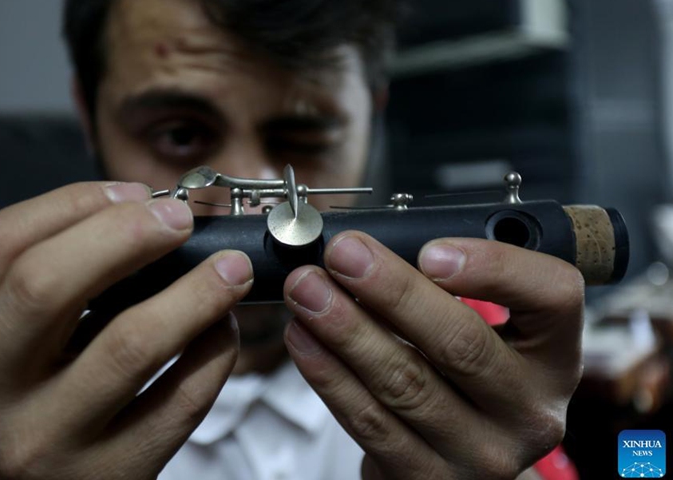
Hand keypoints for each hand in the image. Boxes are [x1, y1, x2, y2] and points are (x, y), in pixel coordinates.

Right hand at [0, 182, 252, 478]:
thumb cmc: (16, 422)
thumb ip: (43, 297)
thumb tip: (137, 225)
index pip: (1, 246)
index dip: (74, 203)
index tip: (131, 194)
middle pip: (50, 284)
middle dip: (127, 234)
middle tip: (179, 220)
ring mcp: (51, 440)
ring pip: (130, 343)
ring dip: (195, 291)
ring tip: (229, 269)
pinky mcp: (114, 474)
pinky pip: (182, 400)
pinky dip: (215, 353)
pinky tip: (221, 329)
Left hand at [283, 232, 583, 478]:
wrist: (460, 456)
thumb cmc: (467, 374)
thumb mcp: (487, 328)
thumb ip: (447, 286)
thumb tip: (370, 247)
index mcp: (554, 354)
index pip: (553, 297)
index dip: (493, 268)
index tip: (430, 248)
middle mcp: (529, 410)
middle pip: (461, 344)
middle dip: (392, 291)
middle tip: (343, 253)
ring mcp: (481, 454)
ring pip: (405, 383)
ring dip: (345, 328)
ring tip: (306, 288)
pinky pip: (370, 422)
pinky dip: (329, 374)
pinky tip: (303, 336)